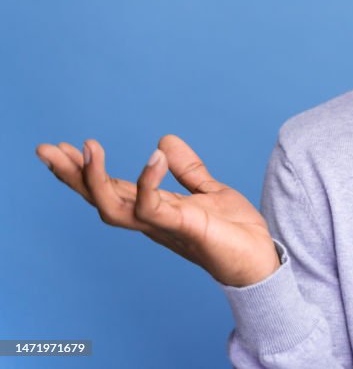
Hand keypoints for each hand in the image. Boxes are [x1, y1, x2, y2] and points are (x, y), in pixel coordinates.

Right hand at [36, 135, 279, 287]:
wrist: (261, 258)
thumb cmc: (235, 231)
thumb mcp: (209, 191)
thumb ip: (188, 170)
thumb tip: (164, 140)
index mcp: (154, 210)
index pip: (111, 189)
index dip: (86, 171)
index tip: (64, 147)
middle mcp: (152, 220)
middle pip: (99, 199)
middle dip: (71, 176)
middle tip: (46, 149)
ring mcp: (165, 226)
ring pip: (113, 208)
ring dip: (95, 180)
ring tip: (88, 148)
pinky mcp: (185, 227)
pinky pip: (155, 207)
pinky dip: (148, 182)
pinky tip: (153, 157)